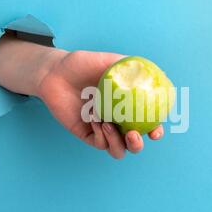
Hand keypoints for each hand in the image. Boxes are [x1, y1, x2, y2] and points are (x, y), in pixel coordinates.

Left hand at [37, 50, 163, 158]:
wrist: (56, 71)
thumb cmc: (82, 64)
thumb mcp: (109, 61)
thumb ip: (130, 67)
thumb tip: (155, 73)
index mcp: (127, 107)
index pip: (147, 124)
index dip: (155, 131)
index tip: (155, 132)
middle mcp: (118, 121)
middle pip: (134, 144)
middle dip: (137, 144)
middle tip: (132, 134)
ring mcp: (102, 129)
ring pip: (118, 150)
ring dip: (117, 143)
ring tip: (108, 124)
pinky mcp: (87, 134)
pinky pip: (99, 143)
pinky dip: (100, 135)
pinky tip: (94, 118)